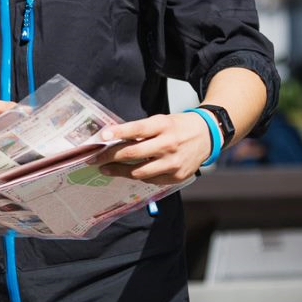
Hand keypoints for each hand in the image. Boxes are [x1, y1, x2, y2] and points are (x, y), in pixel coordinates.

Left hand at [89, 112, 214, 184]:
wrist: (207, 136)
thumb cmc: (178, 127)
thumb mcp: (161, 121)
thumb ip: (141, 131)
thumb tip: (113, 138)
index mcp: (164, 126)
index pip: (138, 129)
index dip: (119, 132)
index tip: (102, 136)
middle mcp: (169, 144)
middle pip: (134, 153)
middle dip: (110, 156)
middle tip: (94, 158)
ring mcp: (173, 163)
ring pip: (139, 172)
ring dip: (118, 171)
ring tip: (105, 168)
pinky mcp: (177, 177)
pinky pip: (150, 180)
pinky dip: (137, 176)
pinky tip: (126, 173)